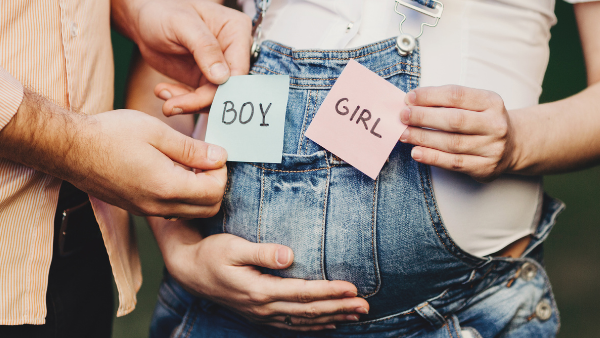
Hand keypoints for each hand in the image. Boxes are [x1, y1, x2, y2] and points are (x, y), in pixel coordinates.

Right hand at [78, 110, 227, 216]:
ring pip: (191, 212)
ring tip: (188, 163)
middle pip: (208, 208)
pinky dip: (182, 196)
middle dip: (215, 184)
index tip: (211, 152)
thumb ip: (192, 149)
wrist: (69, 148)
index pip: (215, 192)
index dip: (220, 171)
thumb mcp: (157, 132)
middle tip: (204, 159)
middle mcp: (159, 206)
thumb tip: (220, 157)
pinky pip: (173, 211)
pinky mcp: (138, 208)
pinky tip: (172, 171)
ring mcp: (147, 210)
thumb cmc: (111, 134)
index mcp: (167, 186)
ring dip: (200, 191)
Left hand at [113, 0, 251, 114]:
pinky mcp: (205, 80)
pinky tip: (163, 92)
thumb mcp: (182, 24)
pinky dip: (182, 101)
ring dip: (189, 104)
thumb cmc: (163, 11)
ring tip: (166, 102)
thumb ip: (204, 47)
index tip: (199, 99)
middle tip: (173, 106)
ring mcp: (220, 68)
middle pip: (228, 88)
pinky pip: (200, 99)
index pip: (239, 69)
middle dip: (202, 101)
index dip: (223, 89)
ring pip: (214, 98)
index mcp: (237, 31)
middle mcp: (233, 51)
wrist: (143, 19)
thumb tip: (223, 78)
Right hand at [153, 221, 369, 331]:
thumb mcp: (234, 247)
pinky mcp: (260, 314)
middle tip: (366, 306)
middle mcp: (263, 307)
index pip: (302, 293)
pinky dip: (313, 325)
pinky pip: (292, 325)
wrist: (190, 271)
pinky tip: (329, 322)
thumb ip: (262, 252)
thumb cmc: (212, 254)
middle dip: (339, 308)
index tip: (352, 288)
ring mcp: (262, 314)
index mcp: (260, 290)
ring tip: (356, 315)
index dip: (329, 291)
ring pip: (303, 321)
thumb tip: (290, 256)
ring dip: (332, 318)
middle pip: (308, 311)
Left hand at [399, 85, 516, 181]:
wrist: (513, 146)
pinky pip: (454, 163)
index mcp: (491, 102)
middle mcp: (495, 125)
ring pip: (451, 143)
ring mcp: (492, 148)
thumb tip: (412, 103)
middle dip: (424, 117)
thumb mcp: (475, 104)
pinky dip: (432, 157)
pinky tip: (417, 152)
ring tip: (404, 134)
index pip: (456, 95)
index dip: (430, 96)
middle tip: (403, 116)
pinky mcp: (485, 168)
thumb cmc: (483, 121)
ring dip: (423, 138)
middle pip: (454, 120)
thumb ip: (447, 102)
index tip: (409, 98)